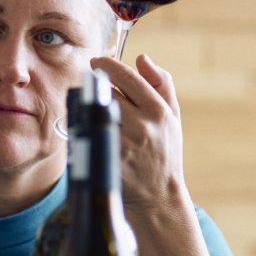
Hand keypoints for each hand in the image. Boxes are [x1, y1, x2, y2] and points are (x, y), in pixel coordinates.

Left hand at [89, 53, 186, 213]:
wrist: (158, 196)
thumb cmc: (164, 152)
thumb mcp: (172, 117)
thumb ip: (161, 84)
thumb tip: (142, 58)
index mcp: (158, 111)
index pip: (127, 78)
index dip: (108, 65)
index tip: (97, 61)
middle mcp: (141, 126)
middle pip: (107, 92)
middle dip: (96, 86)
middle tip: (91, 84)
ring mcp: (123, 144)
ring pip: (93, 111)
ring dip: (87, 105)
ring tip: (88, 107)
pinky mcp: (108, 160)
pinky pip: (87, 134)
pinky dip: (83, 126)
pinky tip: (86, 127)